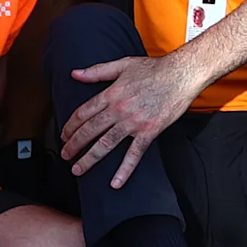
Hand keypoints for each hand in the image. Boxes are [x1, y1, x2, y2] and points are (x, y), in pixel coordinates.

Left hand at [62, 50, 196, 186]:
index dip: (70, 126)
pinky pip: (134, 154)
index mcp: (111, 94)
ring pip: (105, 144)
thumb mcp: (123, 64)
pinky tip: (115, 182)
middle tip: (65, 155)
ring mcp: (133, 122)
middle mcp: (119, 110)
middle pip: (90, 130)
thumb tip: (75, 74)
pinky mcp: (149, 131)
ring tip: (78, 169)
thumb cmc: (155, 68)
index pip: (83, 113)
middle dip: (74, 145)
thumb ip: (97, 71)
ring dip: (89, 158)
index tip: (64, 135)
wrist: (182, 74)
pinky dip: (124, 169)